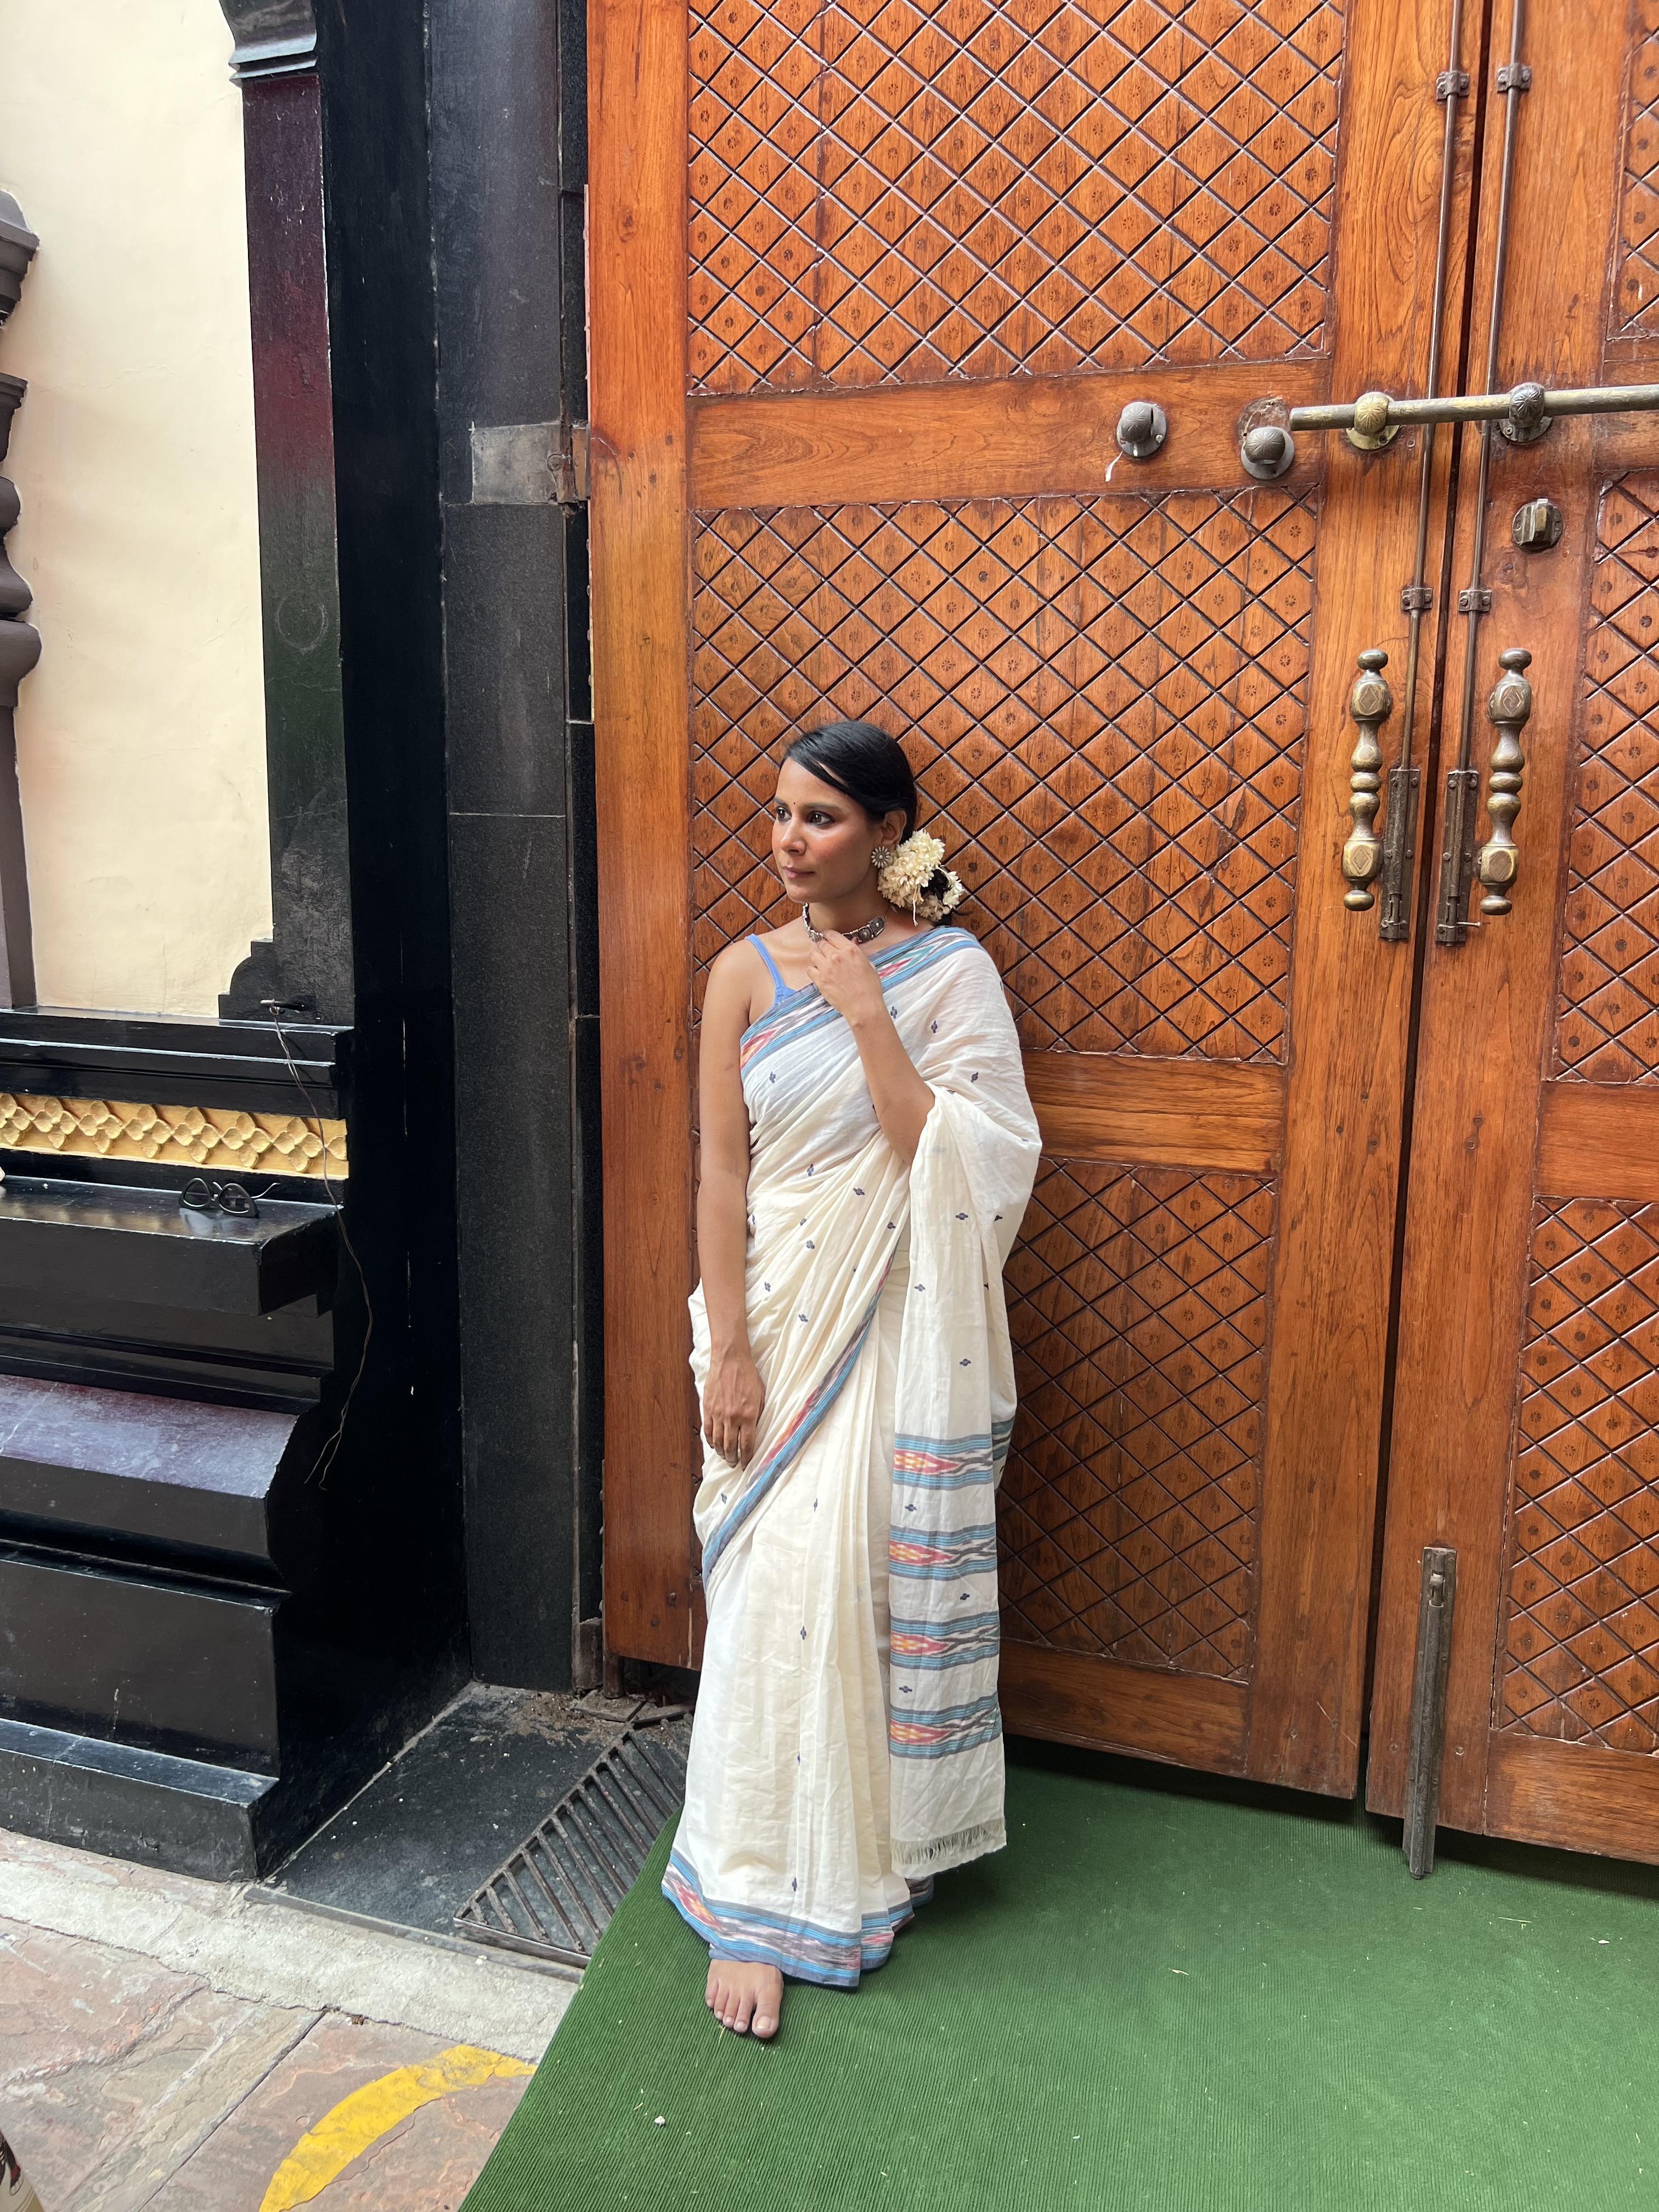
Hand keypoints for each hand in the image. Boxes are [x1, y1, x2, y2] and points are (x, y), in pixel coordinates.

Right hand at [703, 1343, 764, 1466]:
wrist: (730, 1360)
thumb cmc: (748, 1376)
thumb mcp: (760, 1396)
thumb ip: (757, 1415)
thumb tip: (753, 1431)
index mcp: (748, 1416)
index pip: (747, 1444)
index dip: (747, 1457)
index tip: (746, 1464)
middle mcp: (732, 1418)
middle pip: (731, 1447)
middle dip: (733, 1459)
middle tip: (734, 1463)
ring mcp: (718, 1414)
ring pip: (718, 1441)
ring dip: (721, 1453)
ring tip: (725, 1457)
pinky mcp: (707, 1409)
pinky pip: (708, 1430)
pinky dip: (710, 1441)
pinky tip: (714, 1445)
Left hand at [806, 931, 887, 1026]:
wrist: (863, 1006)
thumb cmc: (869, 989)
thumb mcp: (868, 965)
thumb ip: (857, 953)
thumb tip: (851, 944)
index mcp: (850, 950)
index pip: (832, 935)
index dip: (828, 935)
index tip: (827, 937)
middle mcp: (837, 956)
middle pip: (821, 943)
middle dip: (823, 946)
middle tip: (824, 950)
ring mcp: (826, 968)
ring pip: (813, 954)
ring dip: (816, 956)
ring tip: (821, 961)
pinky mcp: (820, 980)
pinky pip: (810, 969)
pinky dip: (813, 970)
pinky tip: (819, 973)